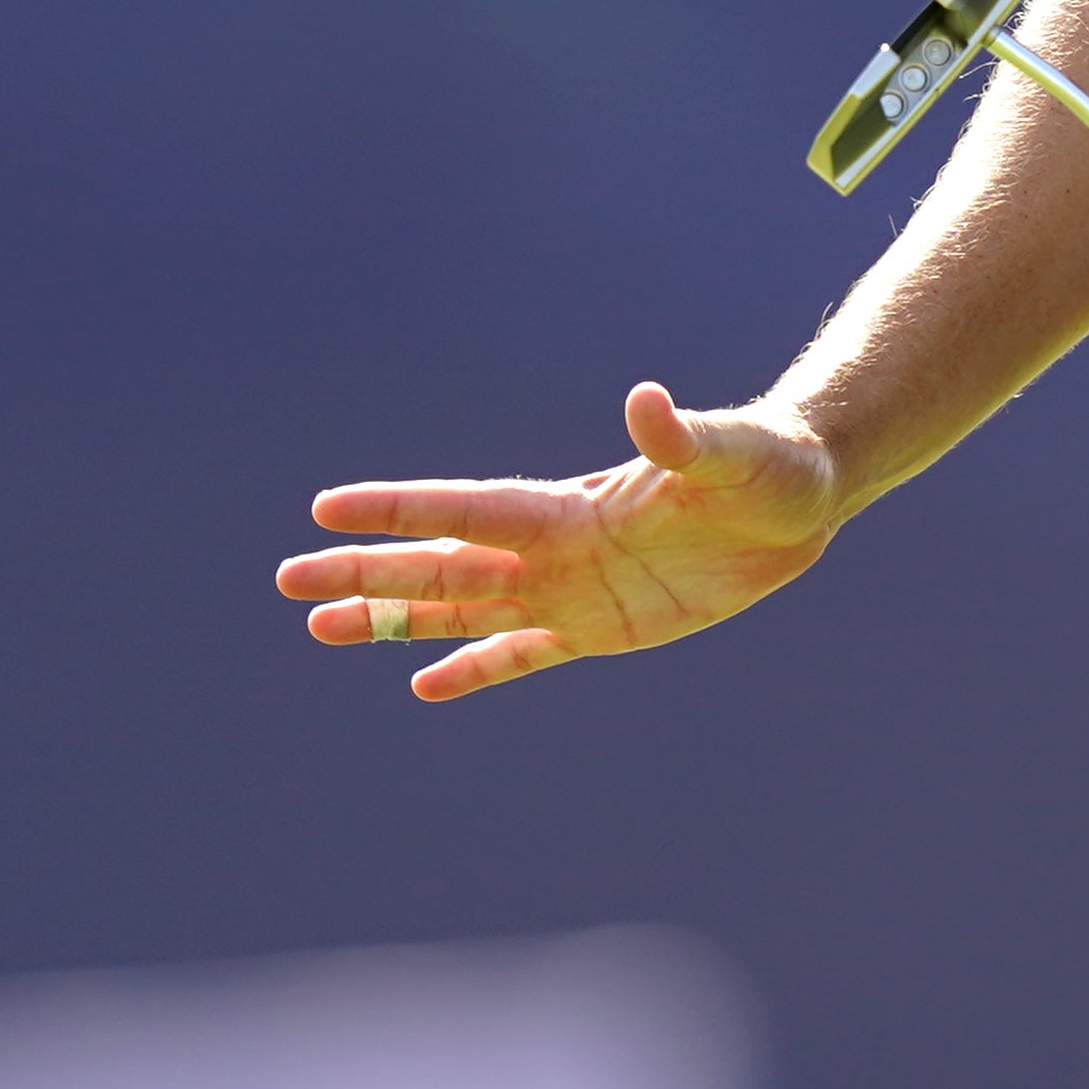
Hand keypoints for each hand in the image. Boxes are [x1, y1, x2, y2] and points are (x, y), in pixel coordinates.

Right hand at [274, 383, 842, 701]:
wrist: (801, 500)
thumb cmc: (768, 464)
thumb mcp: (731, 452)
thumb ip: (682, 436)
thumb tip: (646, 402)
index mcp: (571, 509)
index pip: (465, 509)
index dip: (399, 510)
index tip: (328, 508)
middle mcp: (554, 550)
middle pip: (439, 565)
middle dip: (365, 573)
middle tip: (287, 579)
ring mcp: (571, 591)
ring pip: (461, 609)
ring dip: (392, 621)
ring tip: (319, 627)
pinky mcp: (602, 630)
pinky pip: (521, 655)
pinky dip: (474, 669)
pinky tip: (421, 686)